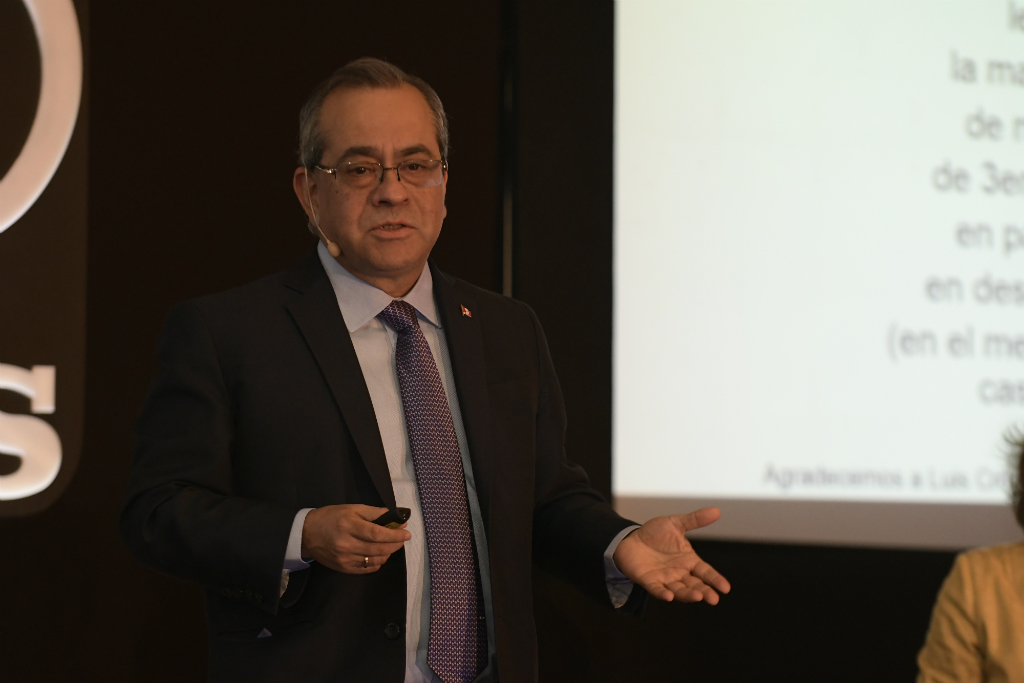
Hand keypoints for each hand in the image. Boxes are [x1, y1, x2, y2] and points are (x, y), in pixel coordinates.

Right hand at [301, 504, 410, 574]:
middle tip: (402, 539)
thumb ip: (374, 512)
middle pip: (379, 548)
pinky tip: (379, 555)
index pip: (377, 534)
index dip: (394, 535)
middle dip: (395, 544)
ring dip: (387, 553)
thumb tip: (395, 517)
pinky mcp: (343, 568)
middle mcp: (347, 544)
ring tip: (390, 545)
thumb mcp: (351, 508)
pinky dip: (377, 563)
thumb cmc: (331, 517)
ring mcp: (345, 559)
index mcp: (349, 526)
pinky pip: (367, 569)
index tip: (406, 533)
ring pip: (375, 560)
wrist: (306, 534)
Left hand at [613, 507, 730, 603]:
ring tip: (698, 597)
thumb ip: (695, 519)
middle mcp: (679, 572)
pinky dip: (663, 593)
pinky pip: (657, 589)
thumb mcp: (676, 523)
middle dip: (704, 591)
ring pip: (679, 589)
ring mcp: (665, 578)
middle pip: (695, 585)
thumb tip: (716, 511)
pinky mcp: (649, 581)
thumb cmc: (655, 534)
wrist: (630, 538)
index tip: (726, 588)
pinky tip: (669, 596)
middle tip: (713, 599)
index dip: (715, 579)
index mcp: (688, 560)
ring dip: (687, 594)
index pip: (705, 572)